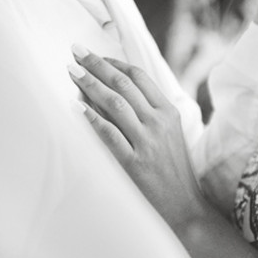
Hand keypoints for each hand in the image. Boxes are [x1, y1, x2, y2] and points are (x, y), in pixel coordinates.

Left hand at [68, 46, 208, 229]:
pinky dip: (92, 118)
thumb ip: (149, 111)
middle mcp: (158, 122)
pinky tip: (77, 106)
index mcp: (169, 111)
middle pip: (123, 84)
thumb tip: (113, 89)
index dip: (114, 62)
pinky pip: (109, 135)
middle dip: (96, 65)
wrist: (186, 205)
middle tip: (76, 52)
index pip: (138, 76)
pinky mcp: (134, 163)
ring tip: (72, 72)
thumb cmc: (174, 168)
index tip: (94, 55)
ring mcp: (147, 142)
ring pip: (115, 104)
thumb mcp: (170, 133)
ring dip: (90, 85)